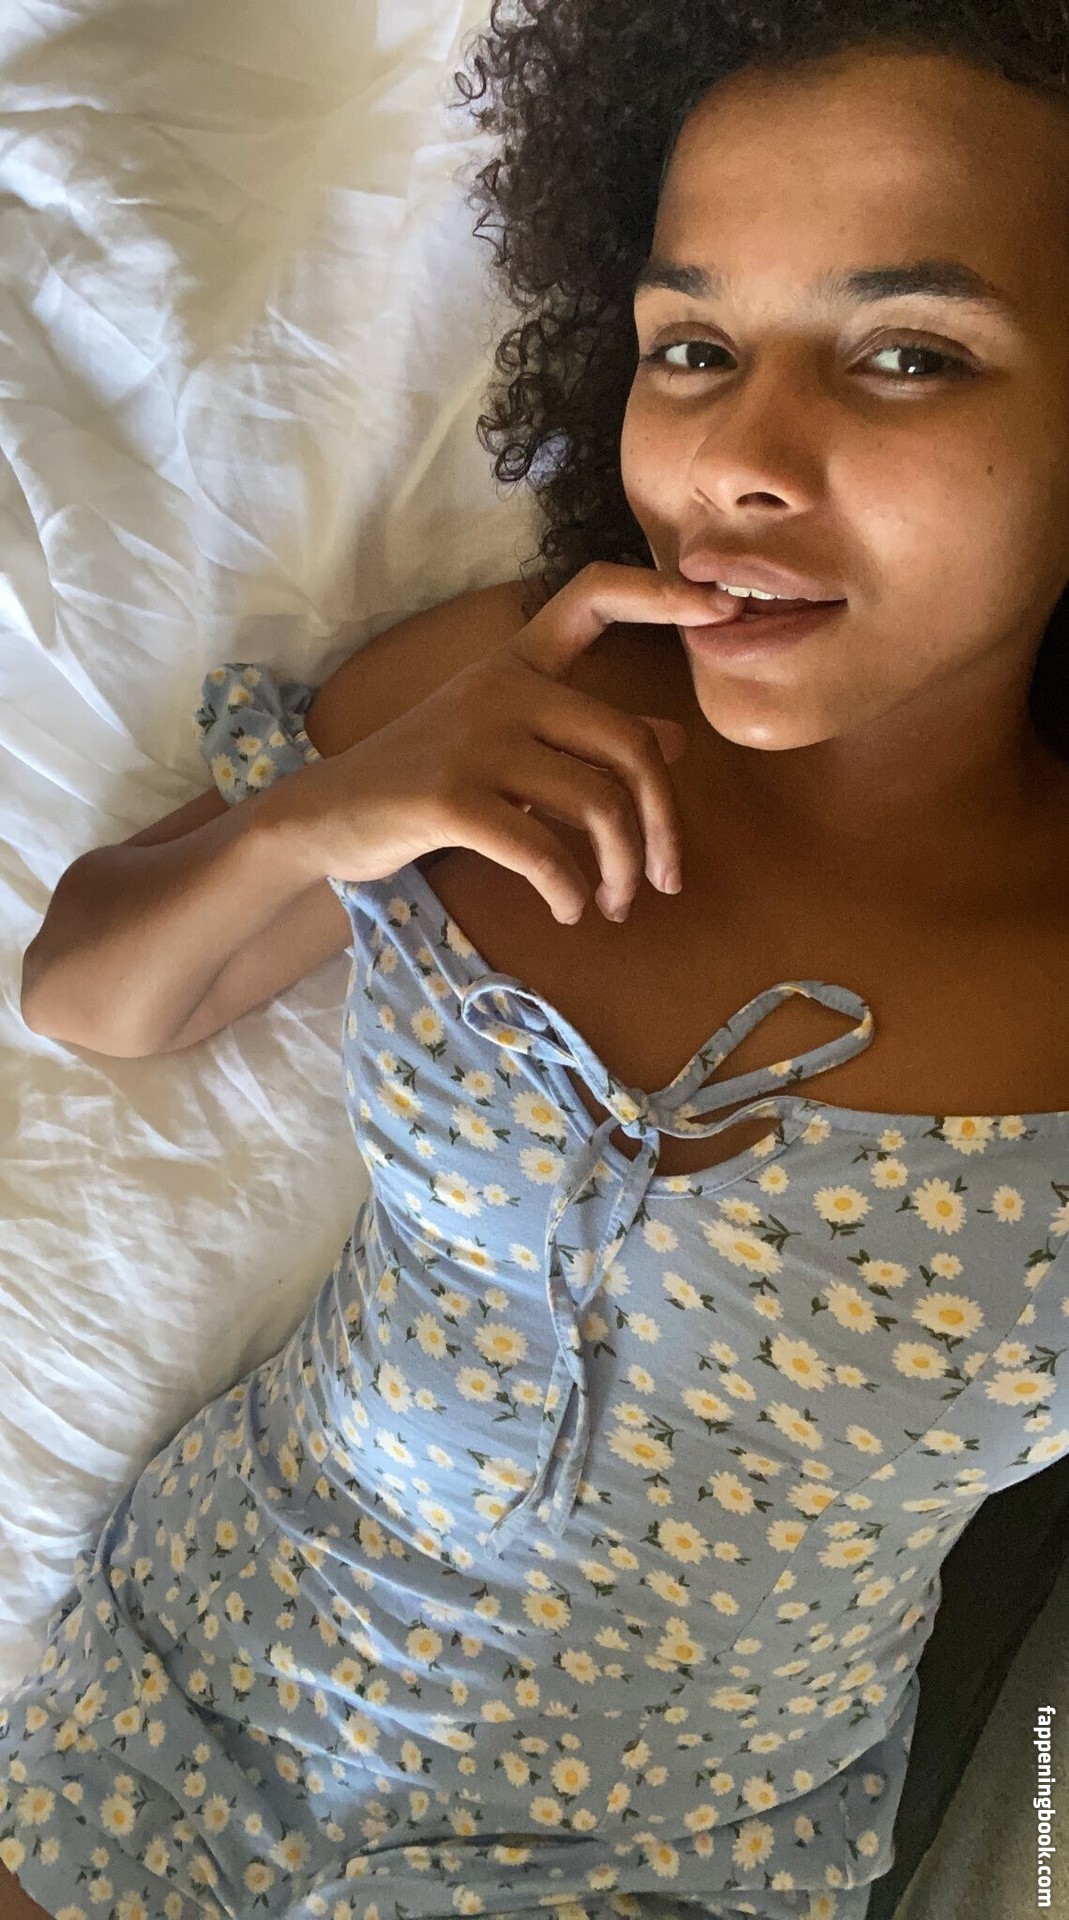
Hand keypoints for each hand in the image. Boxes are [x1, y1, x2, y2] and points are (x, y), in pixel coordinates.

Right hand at [295, 560, 737, 924]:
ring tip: (613, 905)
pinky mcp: (450, 798)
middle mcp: (501, 688)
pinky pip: (546, 851)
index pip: (591, 597)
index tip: (722, 608)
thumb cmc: (426, 783)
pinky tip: (571, 910)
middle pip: (628, 745)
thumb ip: (584, 740)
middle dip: (662, 825)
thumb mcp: (507, 747)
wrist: (327, 817)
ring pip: (598, 805)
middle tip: (663, 880)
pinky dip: (572, 892)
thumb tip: (674, 740)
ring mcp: (474, 740)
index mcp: (516, 664)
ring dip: (621, 872)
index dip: (661, 595)